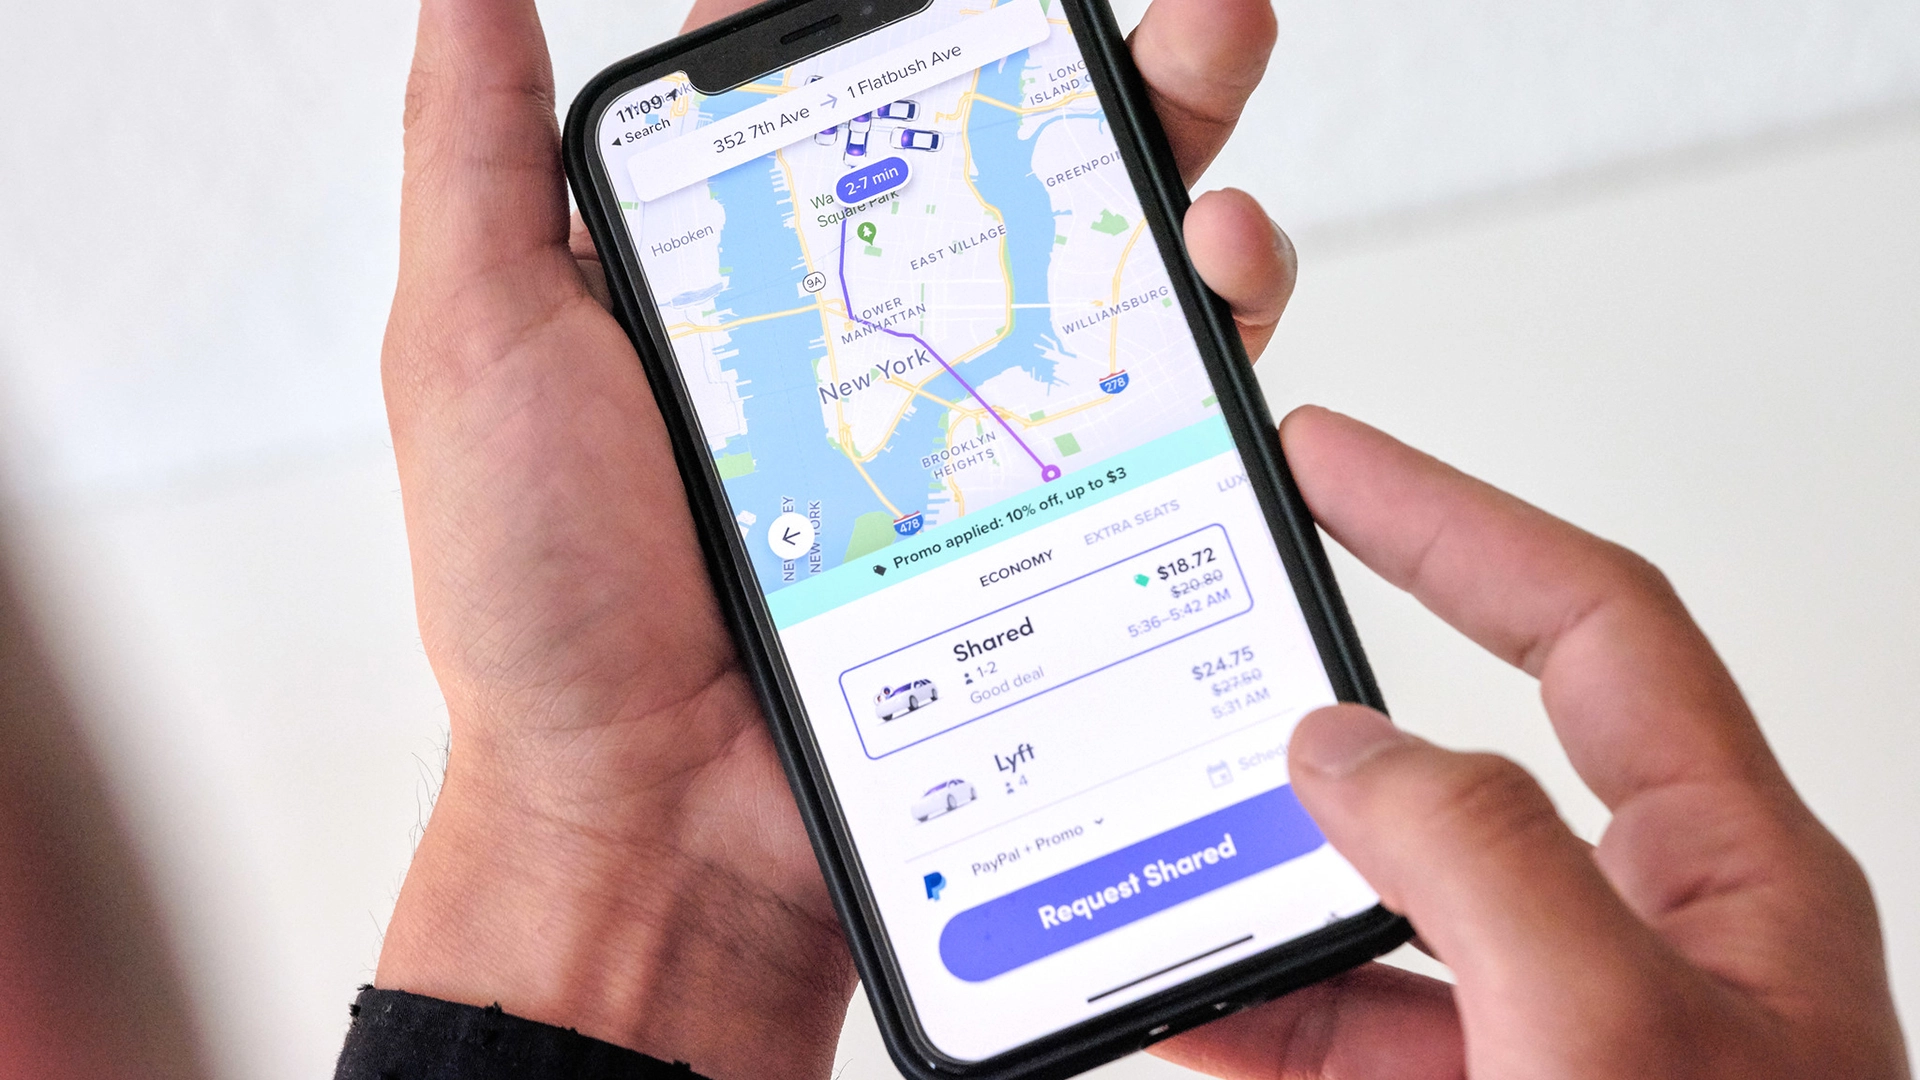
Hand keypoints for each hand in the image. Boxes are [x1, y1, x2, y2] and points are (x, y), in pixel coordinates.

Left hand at [372, 0, 1294, 1075]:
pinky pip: (1154, 399)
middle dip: (1084, 54)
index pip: (837, 99)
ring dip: (1178, 142)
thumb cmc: (548, 600)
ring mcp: (970, 425)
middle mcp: (868, 336)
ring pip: (1103, 253)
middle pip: (1001, 154)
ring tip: (1208, 56)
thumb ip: (482, 161)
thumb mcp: (479, 346)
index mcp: (739, 278)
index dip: (892, 15)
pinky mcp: (1048, 516)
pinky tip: (1218, 265)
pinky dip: (1208, 314)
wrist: (658, 825)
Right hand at [1151, 407, 1910, 1078]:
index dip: (1456, 523)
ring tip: (1150, 836)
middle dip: (1320, 708)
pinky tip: (1171, 1002)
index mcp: (1723, 877)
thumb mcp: (1614, 1042)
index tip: (1334, 463)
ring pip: (1373, 915)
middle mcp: (1635, 943)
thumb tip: (1344, 749)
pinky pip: (1335, 1037)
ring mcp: (1547, 1041)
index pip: (1587, 627)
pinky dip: (1241, 1014)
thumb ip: (1478, 865)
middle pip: (1455, 765)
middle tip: (1203, 643)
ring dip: (1254, 877)